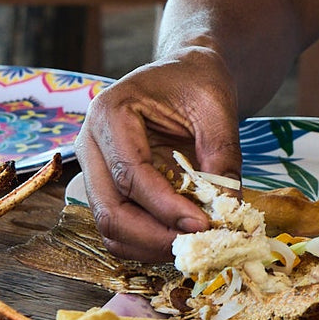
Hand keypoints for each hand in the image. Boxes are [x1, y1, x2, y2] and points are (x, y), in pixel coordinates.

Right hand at [74, 48, 241, 261]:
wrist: (186, 74)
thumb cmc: (197, 82)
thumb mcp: (217, 107)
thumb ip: (222, 153)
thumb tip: (228, 207)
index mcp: (111, 111)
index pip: (130, 173)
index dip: (165, 206)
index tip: (203, 225)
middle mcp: (90, 142)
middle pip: (109, 208)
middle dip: (154, 236)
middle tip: (197, 244)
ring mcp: (93, 168)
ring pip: (108, 226)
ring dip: (149, 245)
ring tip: (192, 244)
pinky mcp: (106, 187)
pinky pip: (117, 227)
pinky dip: (146, 242)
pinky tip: (179, 237)